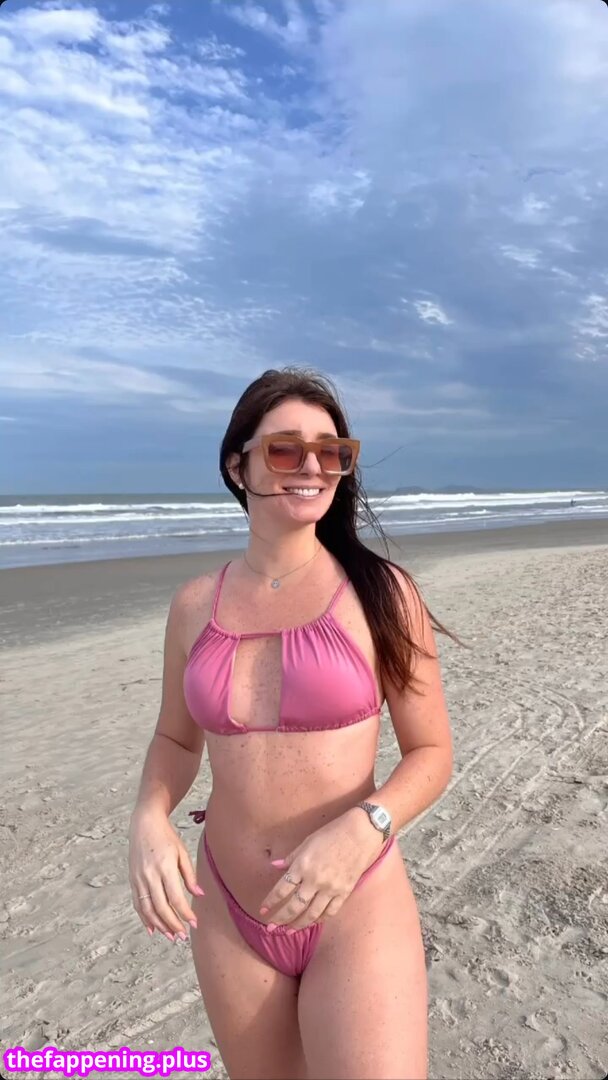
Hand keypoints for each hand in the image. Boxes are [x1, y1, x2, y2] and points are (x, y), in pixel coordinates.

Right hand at [128, 806, 203, 940]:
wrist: (144, 823)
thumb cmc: (166, 836)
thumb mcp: (182, 852)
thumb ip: (189, 874)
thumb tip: (199, 895)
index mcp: (165, 867)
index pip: (175, 897)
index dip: (184, 913)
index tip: (194, 923)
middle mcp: (149, 875)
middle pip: (161, 907)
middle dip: (172, 924)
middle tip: (182, 936)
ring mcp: (139, 879)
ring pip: (148, 909)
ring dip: (159, 925)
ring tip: (170, 936)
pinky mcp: (132, 880)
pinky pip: (138, 903)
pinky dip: (144, 918)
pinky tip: (152, 929)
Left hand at [259, 809, 384, 930]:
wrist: (362, 833)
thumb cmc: (332, 833)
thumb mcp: (308, 841)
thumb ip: (291, 857)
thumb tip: (274, 866)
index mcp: (303, 865)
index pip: (282, 889)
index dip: (271, 901)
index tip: (263, 910)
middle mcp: (315, 880)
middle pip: (294, 906)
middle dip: (280, 919)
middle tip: (270, 928)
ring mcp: (331, 888)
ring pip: (311, 914)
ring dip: (298, 925)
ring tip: (288, 931)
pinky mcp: (344, 892)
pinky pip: (329, 912)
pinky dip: (319, 919)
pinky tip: (312, 922)